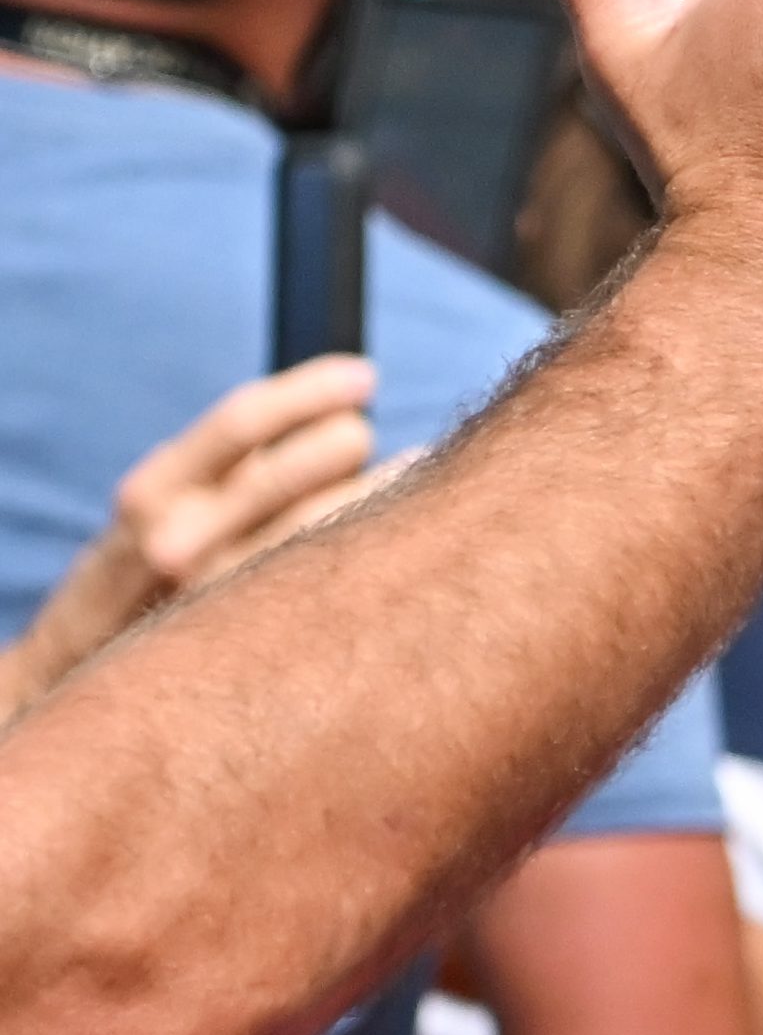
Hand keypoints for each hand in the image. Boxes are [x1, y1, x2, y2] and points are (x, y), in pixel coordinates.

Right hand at [0, 356, 383, 716]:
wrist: (90, 660)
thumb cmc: (160, 558)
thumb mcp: (174, 497)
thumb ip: (239, 458)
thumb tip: (338, 405)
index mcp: (154, 488)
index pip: (239, 422)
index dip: (309, 390)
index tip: (363, 374)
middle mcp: (175, 541)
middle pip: (293, 473)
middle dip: (347, 442)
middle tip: (366, 437)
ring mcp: (212, 597)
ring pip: (324, 528)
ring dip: (377, 491)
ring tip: (401, 476)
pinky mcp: (251, 644)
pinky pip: (328, 583)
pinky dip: (371, 550)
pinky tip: (399, 539)